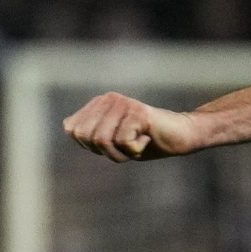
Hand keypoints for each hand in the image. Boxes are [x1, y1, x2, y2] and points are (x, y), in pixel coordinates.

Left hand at [62, 93, 204, 161]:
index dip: (91, 147)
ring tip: (138, 143)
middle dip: (105, 151)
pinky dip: (135, 150)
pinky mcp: (138, 112)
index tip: (116, 143)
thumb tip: (68, 128)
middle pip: (85, 136)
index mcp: (99, 103)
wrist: (182, 136)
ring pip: (102, 140)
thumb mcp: (113, 139)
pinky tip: (148, 140)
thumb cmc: (147, 140)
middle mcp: (109, 99)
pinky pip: (123, 142)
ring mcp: (124, 104)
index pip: (73, 130)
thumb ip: (91, 133)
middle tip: (128, 145)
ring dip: (121, 152)